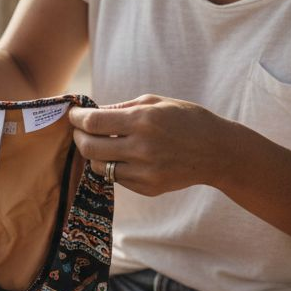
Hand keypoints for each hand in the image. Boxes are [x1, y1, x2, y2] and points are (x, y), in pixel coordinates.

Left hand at [69, 95, 228, 196]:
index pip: (94, 123)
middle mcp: (141, 147)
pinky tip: (120, 158)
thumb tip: (92, 112)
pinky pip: (117, 179)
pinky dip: (112, 167)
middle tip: (79, 131)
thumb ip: (122, 107)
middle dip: (78, 138)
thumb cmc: (187, 120)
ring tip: (99, 145)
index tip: (73, 115)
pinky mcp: (148, 187)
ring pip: (100, 167)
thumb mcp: (157, 102)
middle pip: (90, 148)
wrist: (217, 152)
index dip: (77, 119)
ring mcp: (144, 171)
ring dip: (94, 155)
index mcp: (143, 120)